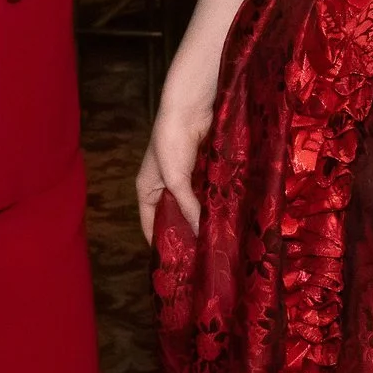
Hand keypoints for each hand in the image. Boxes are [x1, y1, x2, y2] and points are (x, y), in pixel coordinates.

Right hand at [137, 86, 212, 244]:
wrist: (190, 107)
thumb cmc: (171, 140)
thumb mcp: (174, 178)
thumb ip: (186, 205)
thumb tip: (200, 233)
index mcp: (147, 189)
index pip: (149, 224)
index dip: (159, 243)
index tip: (175, 265)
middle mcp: (164, 186)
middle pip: (173, 217)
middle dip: (185, 233)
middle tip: (201, 258)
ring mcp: (184, 178)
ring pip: (192, 206)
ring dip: (202, 219)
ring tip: (216, 241)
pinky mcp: (202, 171)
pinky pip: (206, 193)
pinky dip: (213, 204)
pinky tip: (225, 218)